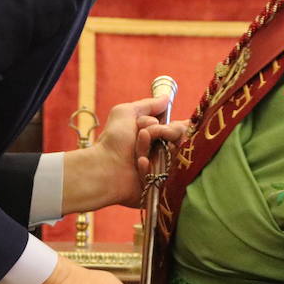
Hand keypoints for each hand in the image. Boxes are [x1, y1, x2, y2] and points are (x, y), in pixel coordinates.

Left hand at [62, 95, 187, 212]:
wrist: (103, 168)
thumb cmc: (113, 140)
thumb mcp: (126, 113)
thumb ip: (148, 104)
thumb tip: (166, 97)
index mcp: (155, 135)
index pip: (180, 128)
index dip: (180, 126)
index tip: (180, 123)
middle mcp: (161, 152)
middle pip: (180, 139)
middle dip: (164, 132)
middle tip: (144, 133)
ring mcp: (161, 169)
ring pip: (172, 155)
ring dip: (151, 148)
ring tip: (136, 151)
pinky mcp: (159, 186)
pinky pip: (165, 174)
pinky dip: (149, 166)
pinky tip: (139, 164)